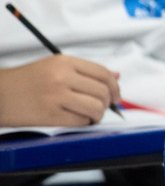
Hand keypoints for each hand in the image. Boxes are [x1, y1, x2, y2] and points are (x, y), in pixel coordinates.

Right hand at [0, 55, 120, 126]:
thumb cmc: (26, 80)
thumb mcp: (54, 66)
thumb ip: (85, 71)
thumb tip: (116, 76)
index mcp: (65, 62)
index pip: (103, 73)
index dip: (115, 87)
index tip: (116, 96)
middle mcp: (62, 77)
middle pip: (102, 92)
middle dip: (107, 103)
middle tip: (102, 108)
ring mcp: (56, 97)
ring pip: (95, 108)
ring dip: (98, 115)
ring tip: (90, 116)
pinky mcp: (50, 115)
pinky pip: (80, 121)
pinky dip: (84, 123)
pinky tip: (78, 120)